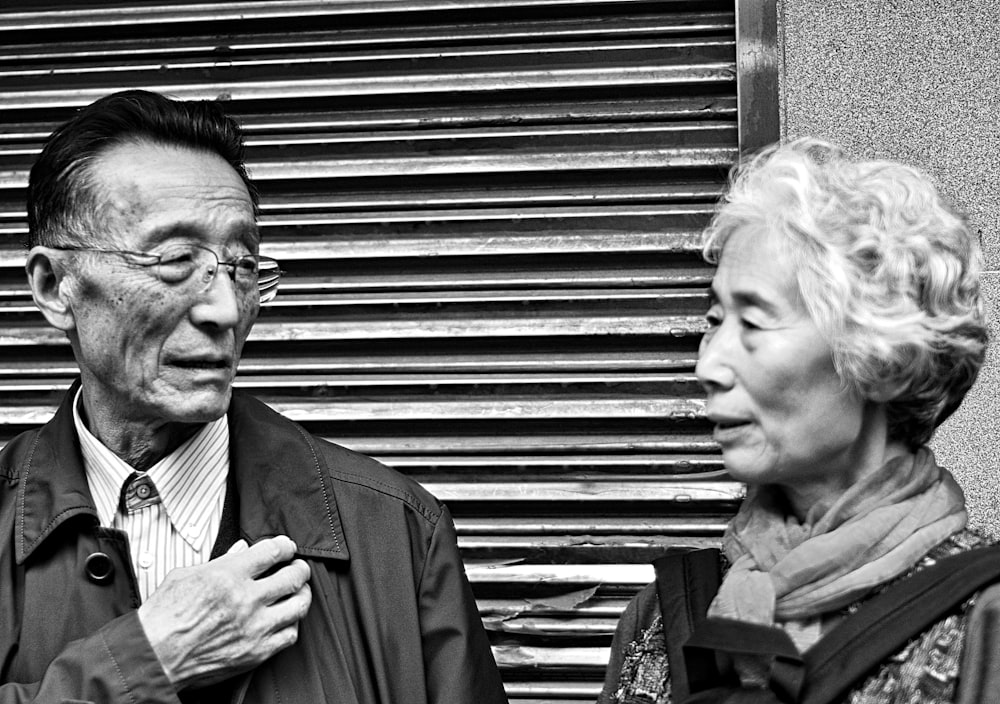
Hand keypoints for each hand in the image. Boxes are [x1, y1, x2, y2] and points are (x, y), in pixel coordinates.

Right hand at [137, 535, 311, 689]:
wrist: (152, 658)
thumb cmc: (162, 617)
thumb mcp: (185, 576)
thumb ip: (220, 560)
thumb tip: (243, 549)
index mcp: (227, 576)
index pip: (273, 551)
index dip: (285, 546)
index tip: (287, 547)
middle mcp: (245, 600)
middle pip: (293, 576)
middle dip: (300, 567)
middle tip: (297, 567)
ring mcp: (253, 628)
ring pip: (299, 605)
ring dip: (302, 594)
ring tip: (298, 590)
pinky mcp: (255, 653)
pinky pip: (289, 635)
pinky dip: (291, 624)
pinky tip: (285, 619)